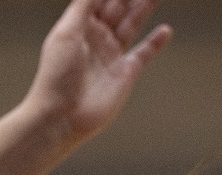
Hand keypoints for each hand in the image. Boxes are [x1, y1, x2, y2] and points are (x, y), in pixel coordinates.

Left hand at [25, 0, 173, 146]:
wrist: (61, 117)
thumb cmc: (56, 75)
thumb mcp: (67, 33)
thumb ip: (84, 5)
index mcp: (79, 25)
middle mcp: (96, 37)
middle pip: (118, 6)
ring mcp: (111, 55)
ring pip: (132, 23)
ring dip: (144, 7)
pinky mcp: (125, 74)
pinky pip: (143, 53)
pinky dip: (155, 42)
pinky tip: (165, 29)